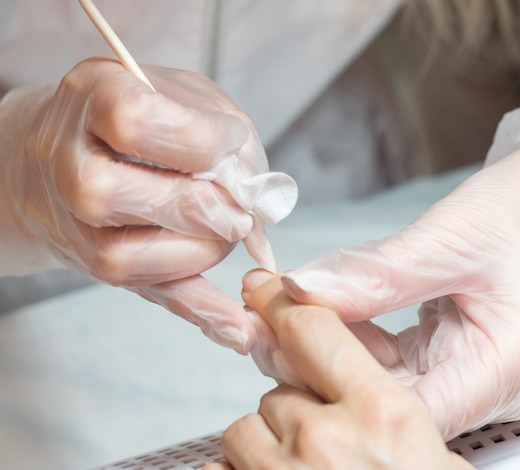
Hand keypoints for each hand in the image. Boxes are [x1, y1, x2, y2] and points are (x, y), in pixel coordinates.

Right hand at [0, 58, 278, 352]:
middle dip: (203, 208)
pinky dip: (199, 311)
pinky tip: (236, 328)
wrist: (62, 152)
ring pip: (129, 257)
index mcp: (93, 98)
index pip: (137, 123)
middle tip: (237, 208)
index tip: (232, 141)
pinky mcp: (96, 265)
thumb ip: (224, 133)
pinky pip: (146, 293)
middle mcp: (68, 164)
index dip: (200, 139)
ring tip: (226, 230)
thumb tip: (255, 194)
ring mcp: (74, 223)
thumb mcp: (184, 94)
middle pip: (122, 196)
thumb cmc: (139, 116)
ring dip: (202, 250)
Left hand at [267, 142, 519, 438]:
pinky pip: (387, 358)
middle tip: (261, 319)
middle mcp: (486, 383)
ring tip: (274, 309)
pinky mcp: (448, 354)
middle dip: (316, 363)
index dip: (331, 380)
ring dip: (325, 348)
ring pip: (379, 381)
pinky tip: (312, 312)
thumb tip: (302, 291)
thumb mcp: (449, 239)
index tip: (275, 337)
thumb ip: (375, 275)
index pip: (404, 408)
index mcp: (506, 367)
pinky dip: (348, 336)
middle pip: (385, 401)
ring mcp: (465, 371)